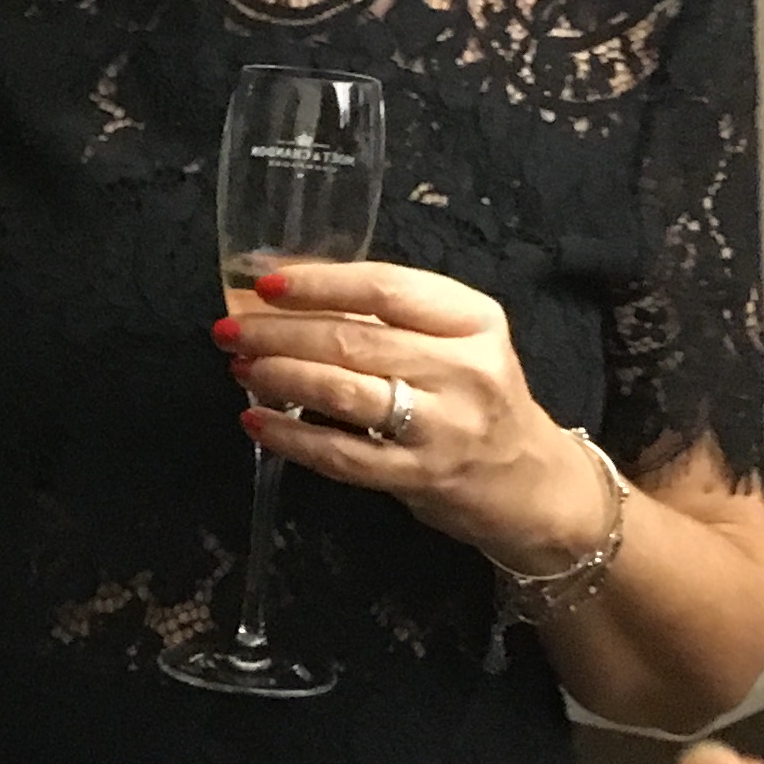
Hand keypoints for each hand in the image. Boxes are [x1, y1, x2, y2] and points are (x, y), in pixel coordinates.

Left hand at [221, 261, 606, 573]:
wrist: (532, 481)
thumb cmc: (480, 399)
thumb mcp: (458, 342)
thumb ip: (392, 318)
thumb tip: (290, 290)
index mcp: (473, 319)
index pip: (386, 287)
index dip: (319, 282)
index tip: (265, 282)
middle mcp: (464, 369)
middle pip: (354, 338)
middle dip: (279, 331)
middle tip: (231, 328)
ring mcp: (444, 427)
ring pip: (344, 392)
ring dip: (280, 375)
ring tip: (239, 366)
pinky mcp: (421, 477)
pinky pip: (342, 454)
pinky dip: (292, 437)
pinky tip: (257, 421)